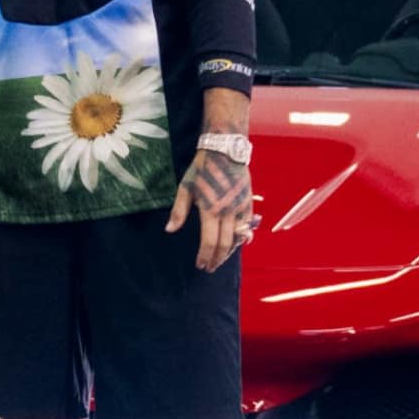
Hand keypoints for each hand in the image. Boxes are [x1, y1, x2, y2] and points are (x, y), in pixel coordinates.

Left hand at [167, 144, 254, 272]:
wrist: (225, 151)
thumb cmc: (202, 169)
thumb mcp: (186, 188)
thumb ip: (179, 211)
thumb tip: (169, 230)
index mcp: (210, 210)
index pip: (209, 242)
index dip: (205, 256)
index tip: (200, 265)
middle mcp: (228, 212)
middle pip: (225, 244)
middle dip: (217, 259)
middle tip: (210, 268)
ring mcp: (240, 208)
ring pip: (238, 238)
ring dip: (230, 252)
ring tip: (221, 259)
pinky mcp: (248, 202)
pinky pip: (247, 226)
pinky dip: (242, 237)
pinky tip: (238, 243)